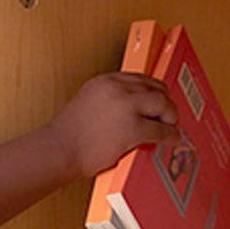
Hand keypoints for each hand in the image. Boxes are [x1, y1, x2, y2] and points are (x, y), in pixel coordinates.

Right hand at [47, 72, 179, 178]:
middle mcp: (117, 88)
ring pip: (162, 104)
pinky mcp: (133, 128)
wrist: (58, 149)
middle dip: (165, 101)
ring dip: (170, 115)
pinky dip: (170, 134)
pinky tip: (171, 139)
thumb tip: (129, 112)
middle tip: (168, 113)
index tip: (158, 97)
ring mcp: (126, 106)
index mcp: (104, 81)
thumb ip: (108, 102)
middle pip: (154, 87)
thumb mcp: (87, 104)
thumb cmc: (67, 134)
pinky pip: (161, 129)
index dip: (153, 89)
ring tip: (171, 125)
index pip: (139, 78)